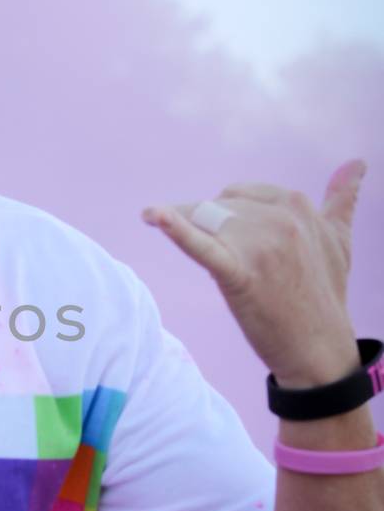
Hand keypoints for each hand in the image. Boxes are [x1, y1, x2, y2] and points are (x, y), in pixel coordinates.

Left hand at [142, 160, 364, 386]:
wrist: (319, 349)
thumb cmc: (323, 294)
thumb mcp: (338, 240)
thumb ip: (342, 199)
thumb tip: (357, 162)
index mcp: (297, 204)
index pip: (239, 196)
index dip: (229, 222)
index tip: (240, 247)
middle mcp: (280, 217)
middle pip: (218, 208)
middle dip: (212, 230)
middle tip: (235, 267)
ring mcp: (260, 244)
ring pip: (205, 223)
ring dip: (192, 236)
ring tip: (216, 268)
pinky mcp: (240, 272)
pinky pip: (202, 246)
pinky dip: (176, 230)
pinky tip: (152, 215)